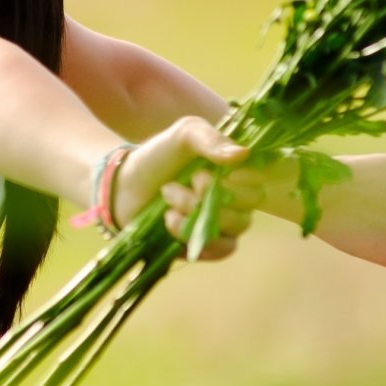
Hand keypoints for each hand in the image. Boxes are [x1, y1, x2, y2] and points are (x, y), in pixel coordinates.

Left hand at [95, 116, 254, 259]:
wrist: (125, 186)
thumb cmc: (159, 156)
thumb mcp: (184, 135)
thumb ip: (211, 139)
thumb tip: (243, 155)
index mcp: (237, 171)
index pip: (261, 181)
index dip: (246, 180)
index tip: (225, 173)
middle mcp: (236, 199)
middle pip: (249, 207)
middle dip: (214, 194)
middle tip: (189, 180)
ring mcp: (223, 225)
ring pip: (233, 228)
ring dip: (197, 211)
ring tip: (168, 197)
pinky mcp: (206, 246)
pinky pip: (218, 250)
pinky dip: (192, 235)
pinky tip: (169, 220)